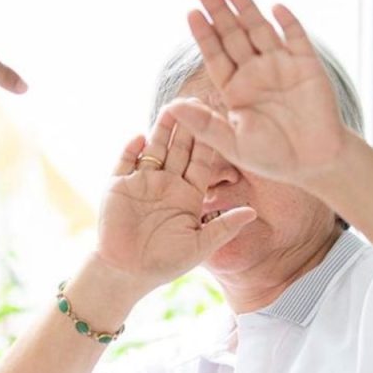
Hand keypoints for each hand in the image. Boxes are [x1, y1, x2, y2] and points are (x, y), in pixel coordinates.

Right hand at [95, 109, 255, 291]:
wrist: (126, 273)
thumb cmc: (164, 263)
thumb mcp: (200, 246)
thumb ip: (224, 226)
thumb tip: (253, 213)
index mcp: (188, 195)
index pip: (202, 162)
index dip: (210, 141)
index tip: (221, 119)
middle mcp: (167, 184)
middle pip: (179, 148)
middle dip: (188, 126)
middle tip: (196, 99)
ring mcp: (142, 182)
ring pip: (154, 148)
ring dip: (162, 129)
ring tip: (171, 108)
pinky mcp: (118, 185)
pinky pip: (125, 161)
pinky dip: (132, 148)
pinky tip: (140, 137)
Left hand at [168, 0, 346, 184]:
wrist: (314, 163)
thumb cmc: (272, 156)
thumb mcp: (232, 145)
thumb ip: (203, 124)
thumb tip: (171, 107)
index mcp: (235, 90)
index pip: (216, 55)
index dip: (204, 35)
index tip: (191, 13)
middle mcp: (256, 73)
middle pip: (234, 35)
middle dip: (219, 12)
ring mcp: (281, 66)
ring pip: (260, 30)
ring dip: (247, 8)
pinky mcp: (307, 66)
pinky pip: (296, 38)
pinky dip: (287, 22)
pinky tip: (275, 7)